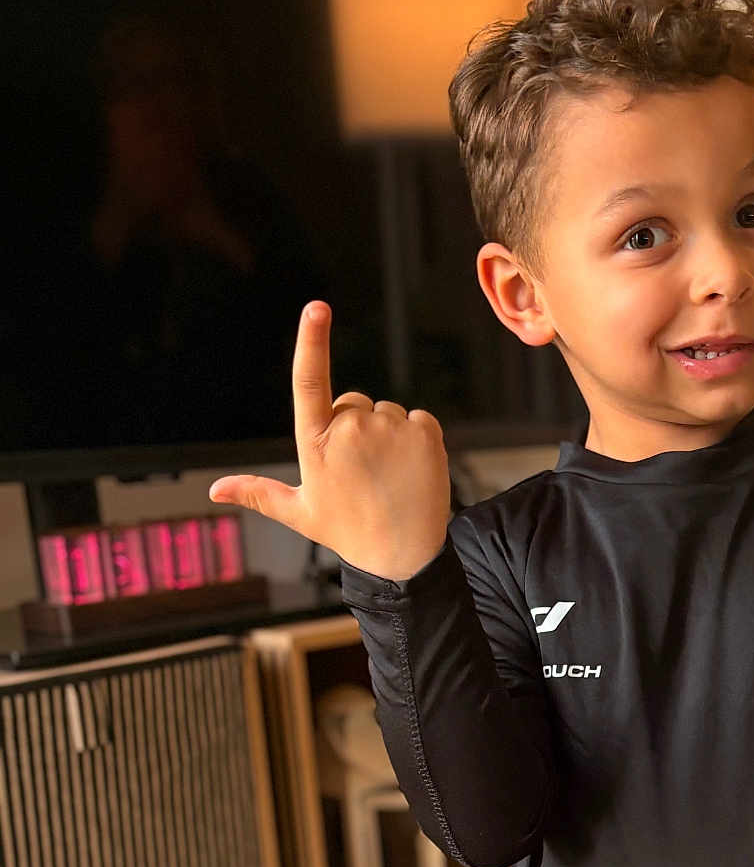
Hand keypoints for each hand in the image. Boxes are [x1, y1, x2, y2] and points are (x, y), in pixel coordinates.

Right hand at [208, 301, 451, 579]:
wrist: (405, 559)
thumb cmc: (349, 533)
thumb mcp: (300, 513)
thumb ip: (258, 492)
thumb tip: (214, 490)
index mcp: (316, 442)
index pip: (309, 380)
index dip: (311, 340)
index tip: (317, 307)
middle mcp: (351, 429)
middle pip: (353, 402)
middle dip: (357, 426)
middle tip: (364, 472)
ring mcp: (390, 429)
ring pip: (386, 411)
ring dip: (388, 435)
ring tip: (388, 477)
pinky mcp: (425, 432)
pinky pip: (417, 418)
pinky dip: (416, 439)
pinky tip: (411, 471)